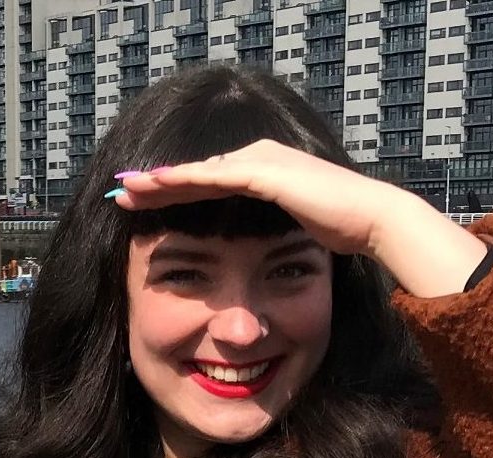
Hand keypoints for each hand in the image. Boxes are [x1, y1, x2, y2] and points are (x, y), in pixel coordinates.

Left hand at [110, 140, 489, 297]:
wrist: (371, 221)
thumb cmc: (341, 234)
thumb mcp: (291, 237)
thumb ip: (268, 239)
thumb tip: (252, 264)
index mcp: (264, 174)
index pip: (208, 184)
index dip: (174, 195)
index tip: (143, 208)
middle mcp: (258, 159)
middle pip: (195, 173)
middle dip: (157, 183)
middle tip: (120, 192)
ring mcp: (260, 160)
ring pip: (196, 170)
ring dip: (159, 179)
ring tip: (125, 188)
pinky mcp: (263, 170)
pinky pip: (211, 175)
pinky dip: (180, 179)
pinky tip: (154, 185)